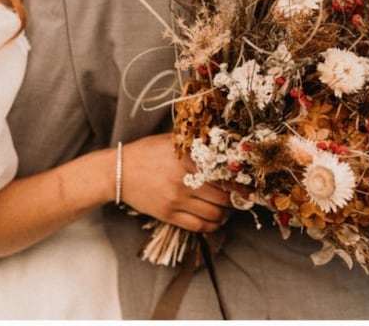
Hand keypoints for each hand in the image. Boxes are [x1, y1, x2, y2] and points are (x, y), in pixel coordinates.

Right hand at [118, 134, 232, 232]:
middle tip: (241, 199)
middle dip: (237, 201)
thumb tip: (226, 149)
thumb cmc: (148, 152)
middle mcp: (184, 181)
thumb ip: (198, 145)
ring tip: (228, 209)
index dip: (242, 185)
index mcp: (189, 160)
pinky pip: (198, 226)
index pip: (226, 176)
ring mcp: (176, 200)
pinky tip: (216, 220)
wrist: (118, 171)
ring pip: (214, 214)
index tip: (250, 187)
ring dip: (227, 214)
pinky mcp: (168, 214)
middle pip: (224, 197)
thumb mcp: (174, 142)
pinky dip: (213, 226)